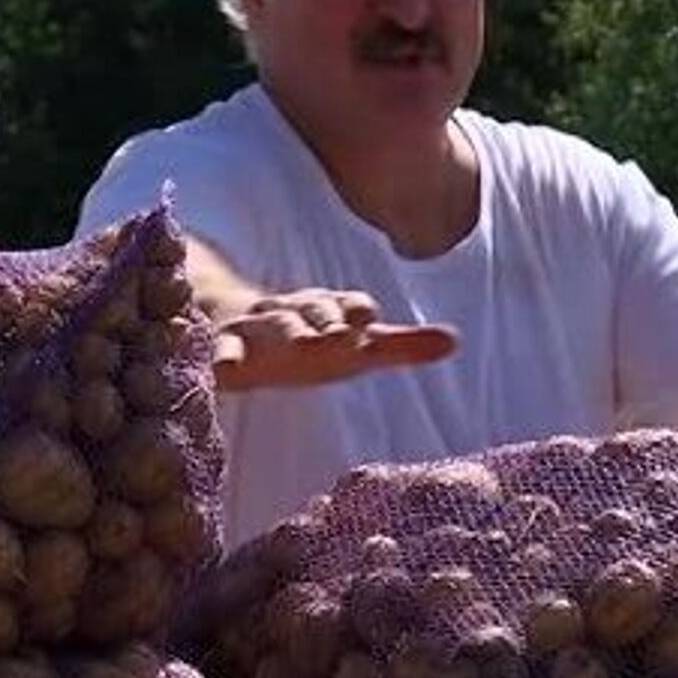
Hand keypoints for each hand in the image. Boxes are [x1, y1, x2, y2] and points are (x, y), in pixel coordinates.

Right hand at [210, 288, 456, 392]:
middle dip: (328, 322)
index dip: (356, 311)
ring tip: (302, 346)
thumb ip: (401, 346)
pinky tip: (226, 371)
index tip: (367, 319)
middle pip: (314, 312)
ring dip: (289, 332)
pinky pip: (222, 349)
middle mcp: (297, 312)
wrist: (232, 325)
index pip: (349, 306)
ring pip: (274, 326)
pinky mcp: (225, 346)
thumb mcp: (355, 346)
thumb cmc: (308, 341)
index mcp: (330, 310)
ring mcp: (258, 327)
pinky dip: (222, 357)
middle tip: (344, 337)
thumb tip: (455, 341)